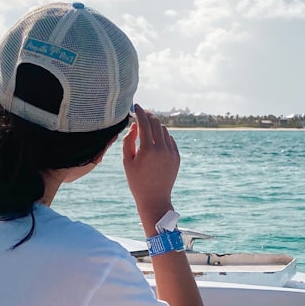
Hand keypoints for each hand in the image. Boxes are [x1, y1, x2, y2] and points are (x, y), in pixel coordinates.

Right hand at [122, 104, 180, 232]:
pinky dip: (163, 135)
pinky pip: (170, 139)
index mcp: (147, 150)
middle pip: (156, 123)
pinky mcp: (177, 157)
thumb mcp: (127, 161)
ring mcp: (171, 152)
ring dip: (155, 125)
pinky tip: (155, 139)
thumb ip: (128, 141)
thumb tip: (134, 126)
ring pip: (164, 130)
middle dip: (148, 116)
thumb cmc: (136, 181)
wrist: (154, 199)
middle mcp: (162, 149)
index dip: (140, 112)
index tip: (136, 106)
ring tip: (147, 127)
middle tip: (141, 114)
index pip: (144, 123)